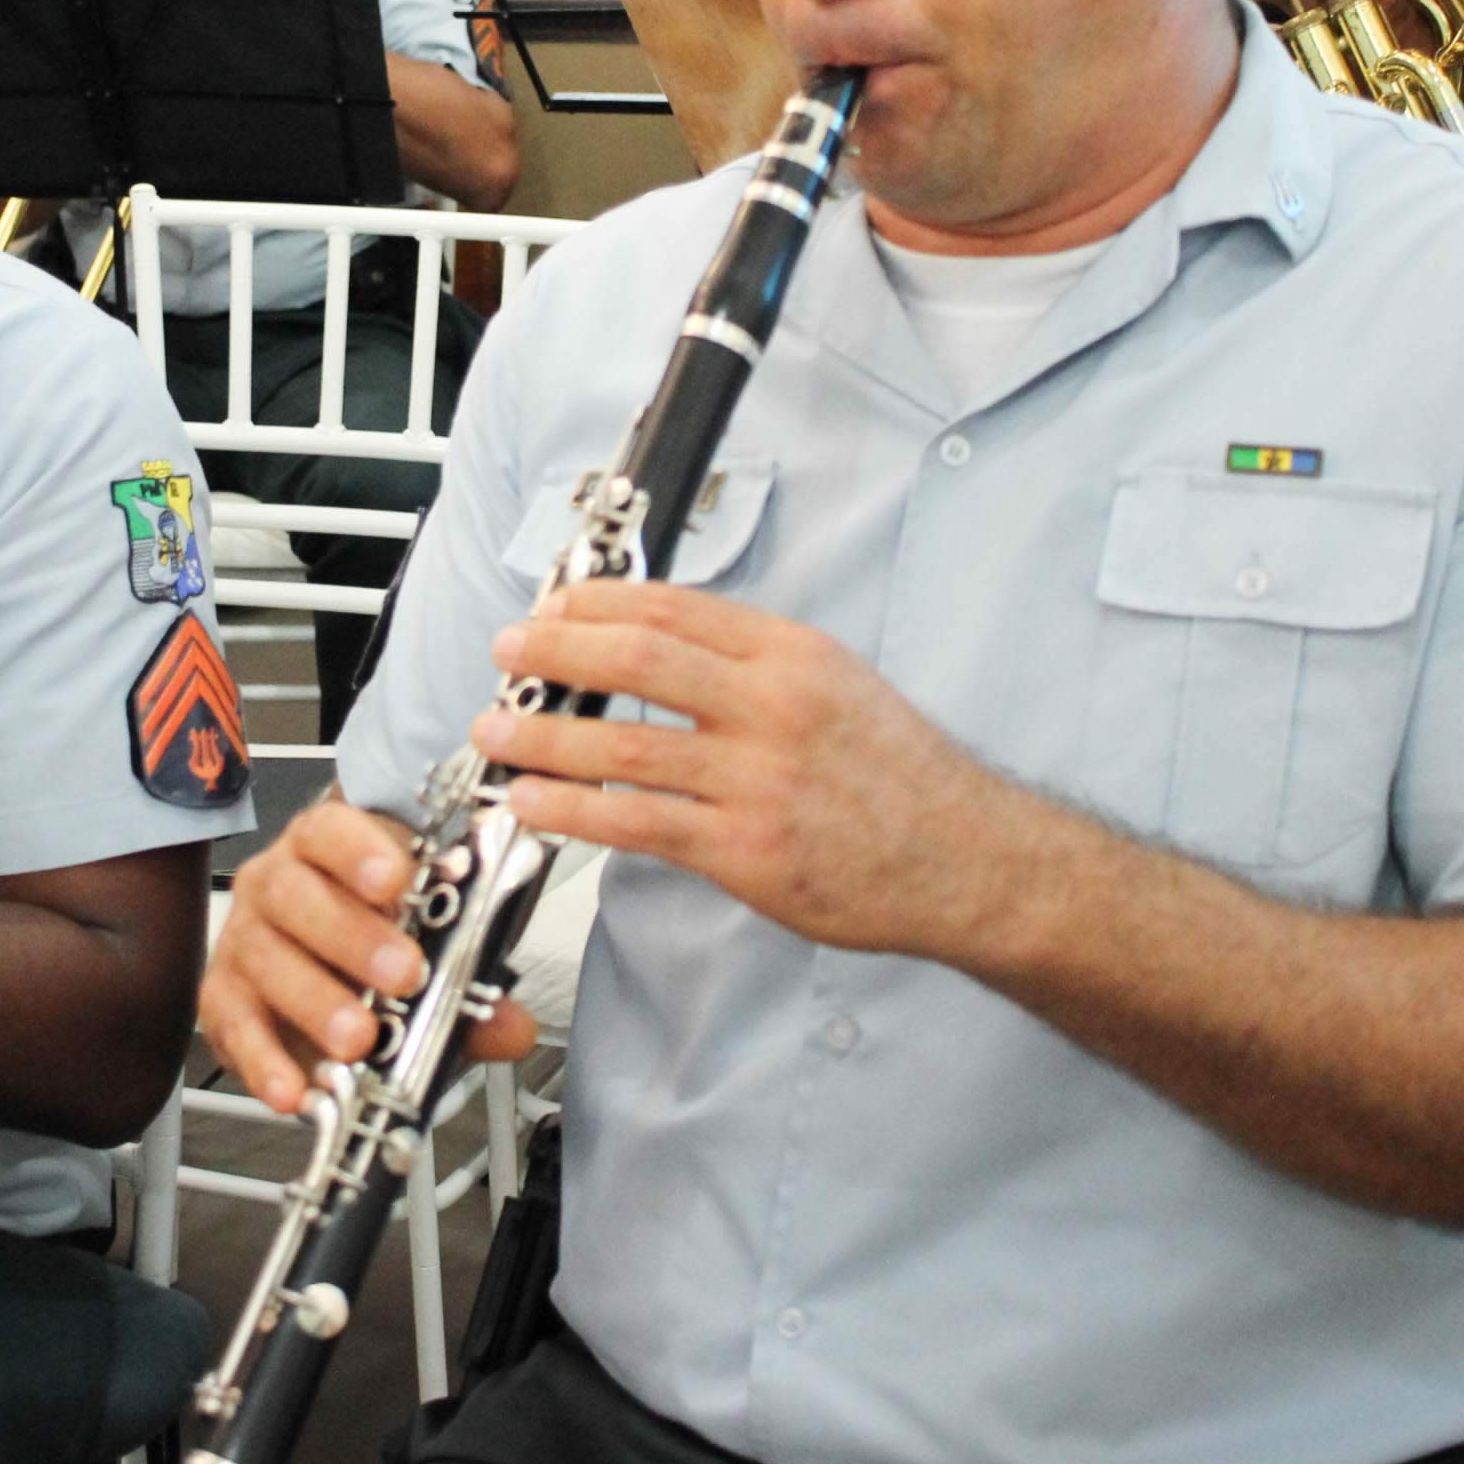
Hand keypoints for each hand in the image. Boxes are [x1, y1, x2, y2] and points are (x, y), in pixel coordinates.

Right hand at [198, 797, 537, 1115]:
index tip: (398, 880)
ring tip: (359, 1040)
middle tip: (403, 974)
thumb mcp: (429, 959)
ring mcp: (245, 940)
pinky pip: (235, 1027)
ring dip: (315, 1001)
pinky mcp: (222, 999)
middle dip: (352, 935)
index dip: (361, 850)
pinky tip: (298, 1090)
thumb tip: (510, 1026)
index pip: (332, 831)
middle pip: (297, 894)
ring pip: (265, 958)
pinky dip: (266, 1062)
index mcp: (328, 853)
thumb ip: (470, 991)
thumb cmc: (369, 950)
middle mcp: (277, 886)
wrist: (310, 984)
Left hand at [478, 580, 1024, 958]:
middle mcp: (775, 707)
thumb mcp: (837, 683)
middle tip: (507, 653)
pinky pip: (640, 824)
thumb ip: (752, 662)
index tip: (549, 609)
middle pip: (638, 659)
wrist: (968, 860)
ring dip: (544, 736)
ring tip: (495, 732)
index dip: (595, 602)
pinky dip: (574, 810)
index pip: (673, 607)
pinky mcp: (748, 852)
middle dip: (554, 652)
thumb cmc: (900, 776)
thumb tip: (655, 642)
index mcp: (792, 655)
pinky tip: (534, 803)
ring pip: (624, 745)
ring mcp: (760, 781)